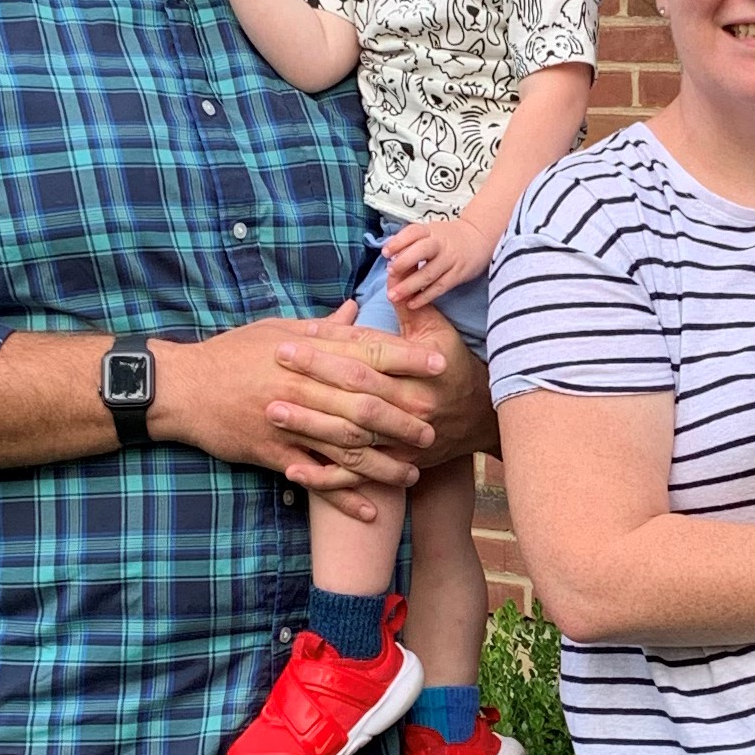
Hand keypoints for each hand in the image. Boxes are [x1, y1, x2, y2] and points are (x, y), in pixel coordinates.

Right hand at [147, 312, 446, 522]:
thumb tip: (355, 309)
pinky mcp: (275, 454)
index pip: (366, 352)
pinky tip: (371, 510)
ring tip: (413, 472)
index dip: (406, 358)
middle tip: (434, 427)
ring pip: (347, 445)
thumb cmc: (231, 353)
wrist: (182, 388)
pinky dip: (345, 496)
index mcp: (306, 351)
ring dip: (384, 462)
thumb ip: (321, 327)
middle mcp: (303, 387)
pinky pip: (316, 479)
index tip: (438, 364)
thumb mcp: (275, 328)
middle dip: (404, 416)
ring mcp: (289, 423)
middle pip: (365, 403)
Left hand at [275, 306, 496, 487]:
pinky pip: (355, 477)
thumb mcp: (439, 333)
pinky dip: (323, 478)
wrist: (483, 419)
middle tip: (272, 367)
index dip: (328, 350)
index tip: (293, 339)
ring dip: (308, 427)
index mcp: (416, 377)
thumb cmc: (456, 368)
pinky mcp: (394, 467)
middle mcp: (408, 411)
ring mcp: (400, 444)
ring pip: (349, 439)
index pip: (365, 360)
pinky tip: (291, 470)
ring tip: (271, 412)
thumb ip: (410, 307)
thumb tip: (388, 276)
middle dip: (310, 382)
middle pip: (352, 398)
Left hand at [380, 213, 497, 311]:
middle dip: (404, 262)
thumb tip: (388, 255)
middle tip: (390, 273)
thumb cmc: (448, 238)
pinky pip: (440, 287)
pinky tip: (412, 304)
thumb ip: (412, 241)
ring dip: (410, 286)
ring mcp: (451, 259)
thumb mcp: (431, 231)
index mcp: (431, 230)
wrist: (479, 238)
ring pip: (429, 273)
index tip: (385, 253)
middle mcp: (441, 243)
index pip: (413, 232)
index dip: (399, 242)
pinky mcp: (458, 274)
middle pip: (422, 250)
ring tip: (394, 296)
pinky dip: (425, 296)